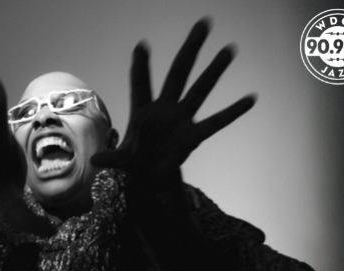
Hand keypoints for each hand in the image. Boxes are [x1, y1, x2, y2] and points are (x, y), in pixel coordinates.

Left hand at [91, 19, 255, 190]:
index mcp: (142, 111)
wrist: (151, 174)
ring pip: (200, 90)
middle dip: (189, 50)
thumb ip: (111, 159)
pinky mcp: (194, 135)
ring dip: (214, 71)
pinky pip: (216, 122)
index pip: (140, 84)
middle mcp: (164, 109)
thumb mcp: (121, 161)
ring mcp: (182, 119)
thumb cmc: (134, 161)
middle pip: (178, 73)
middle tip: (203, 24)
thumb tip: (94, 161)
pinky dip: (232, 112)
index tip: (141, 45)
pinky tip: (250, 99)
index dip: (140, 67)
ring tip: (229, 49)